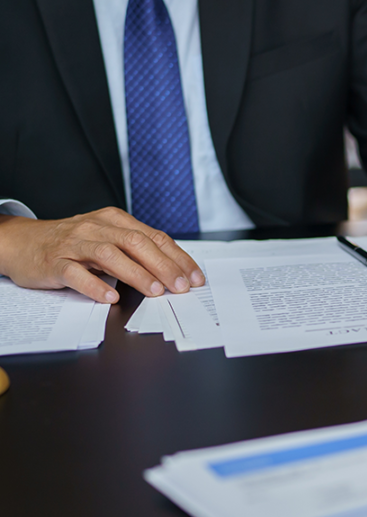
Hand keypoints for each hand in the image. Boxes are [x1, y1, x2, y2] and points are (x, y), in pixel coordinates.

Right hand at [0, 207, 203, 303]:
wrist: (22, 241)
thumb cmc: (72, 242)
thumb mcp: (107, 238)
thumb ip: (136, 249)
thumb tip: (174, 270)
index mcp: (115, 220)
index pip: (154, 237)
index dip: (177, 258)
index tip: (194, 277)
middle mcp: (96, 228)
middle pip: (136, 243)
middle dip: (163, 266)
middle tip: (180, 286)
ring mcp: (74, 244)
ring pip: (109, 255)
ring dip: (136, 273)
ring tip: (155, 291)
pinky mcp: (54, 262)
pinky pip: (75, 273)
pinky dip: (94, 285)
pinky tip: (110, 296)